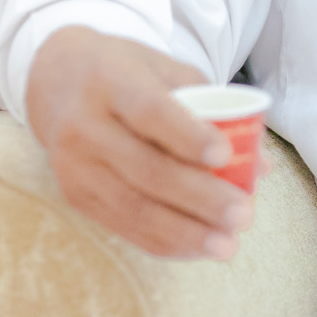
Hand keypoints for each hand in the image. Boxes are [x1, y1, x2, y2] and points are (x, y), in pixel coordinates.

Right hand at [27, 26, 258, 260]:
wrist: (55, 80)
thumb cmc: (126, 74)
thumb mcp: (163, 69)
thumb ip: (211, 107)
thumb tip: (260, 164)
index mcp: (109, 82)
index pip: (150, 113)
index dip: (187, 137)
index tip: (225, 155)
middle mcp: (85, 125)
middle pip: (146, 168)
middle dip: (199, 197)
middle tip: (243, 214)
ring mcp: (75, 165)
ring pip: (133, 206)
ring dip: (185, 232)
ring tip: (227, 245)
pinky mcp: (74, 195)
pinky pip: (122, 225)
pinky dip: (163, 241)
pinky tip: (197, 248)